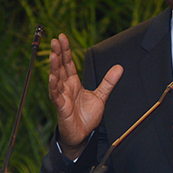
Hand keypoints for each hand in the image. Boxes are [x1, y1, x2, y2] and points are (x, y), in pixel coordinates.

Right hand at [49, 33, 122, 159]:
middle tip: (55, 40)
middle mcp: (66, 87)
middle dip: (57, 53)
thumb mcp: (101, 96)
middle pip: (60, 67)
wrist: (83, 135)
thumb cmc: (87, 117)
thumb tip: (119, 67)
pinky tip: (52, 77)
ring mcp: (62, 97)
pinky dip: (54, 86)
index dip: (65, 50)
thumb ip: (108, 82)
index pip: (68, 63)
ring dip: (54, 67)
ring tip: (53, 55)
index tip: (62, 37)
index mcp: (73, 83)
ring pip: (56, 79)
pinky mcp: (61, 107)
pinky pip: (56, 95)